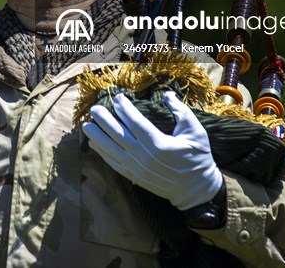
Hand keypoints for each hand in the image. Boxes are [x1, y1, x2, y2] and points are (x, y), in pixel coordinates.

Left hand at [83, 91, 222, 210]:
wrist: (196, 190)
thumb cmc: (198, 158)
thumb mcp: (195, 131)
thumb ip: (180, 111)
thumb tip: (166, 94)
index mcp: (159, 144)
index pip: (135, 122)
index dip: (124, 108)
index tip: (116, 98)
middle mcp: (144, 156)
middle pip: (118, 134)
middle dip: (104, 120)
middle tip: (95, 108)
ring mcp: (137, 168)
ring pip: (111, 150)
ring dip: (97, 136)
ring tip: (86, 124)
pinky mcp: (135, 176)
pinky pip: (114, 164)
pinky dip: (102, 153)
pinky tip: (94, 144)